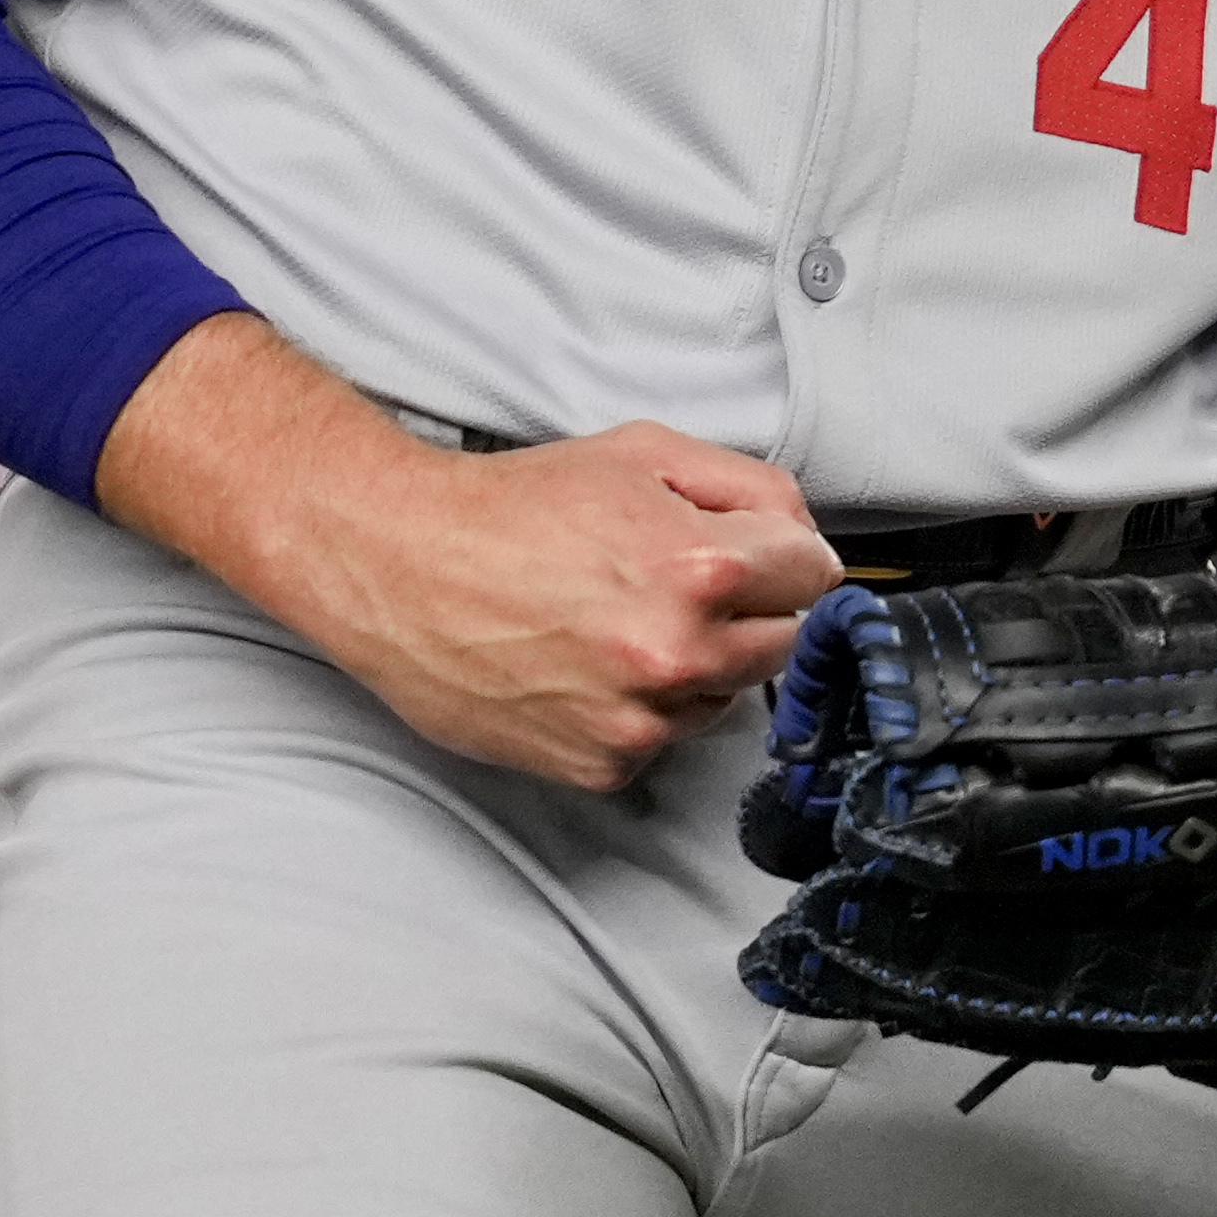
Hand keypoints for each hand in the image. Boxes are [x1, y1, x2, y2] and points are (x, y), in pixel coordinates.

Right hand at [92, 312, 842, 790]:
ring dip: (696, 664)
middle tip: (677, 582)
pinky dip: (641, 707)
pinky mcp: (602, 762)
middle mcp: (678, 653)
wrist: (399, 567)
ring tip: (618, 619)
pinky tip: (589, 663)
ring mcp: (639, 718)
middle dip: (748, 610)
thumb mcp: (641, 453)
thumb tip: (805, 536)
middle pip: (783, 642)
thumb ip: (748, 487)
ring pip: (726, 697)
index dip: (788, 557)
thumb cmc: (510, 507)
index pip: (818, 576)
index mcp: (701, 568)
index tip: (763, 557)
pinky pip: (663, 738)